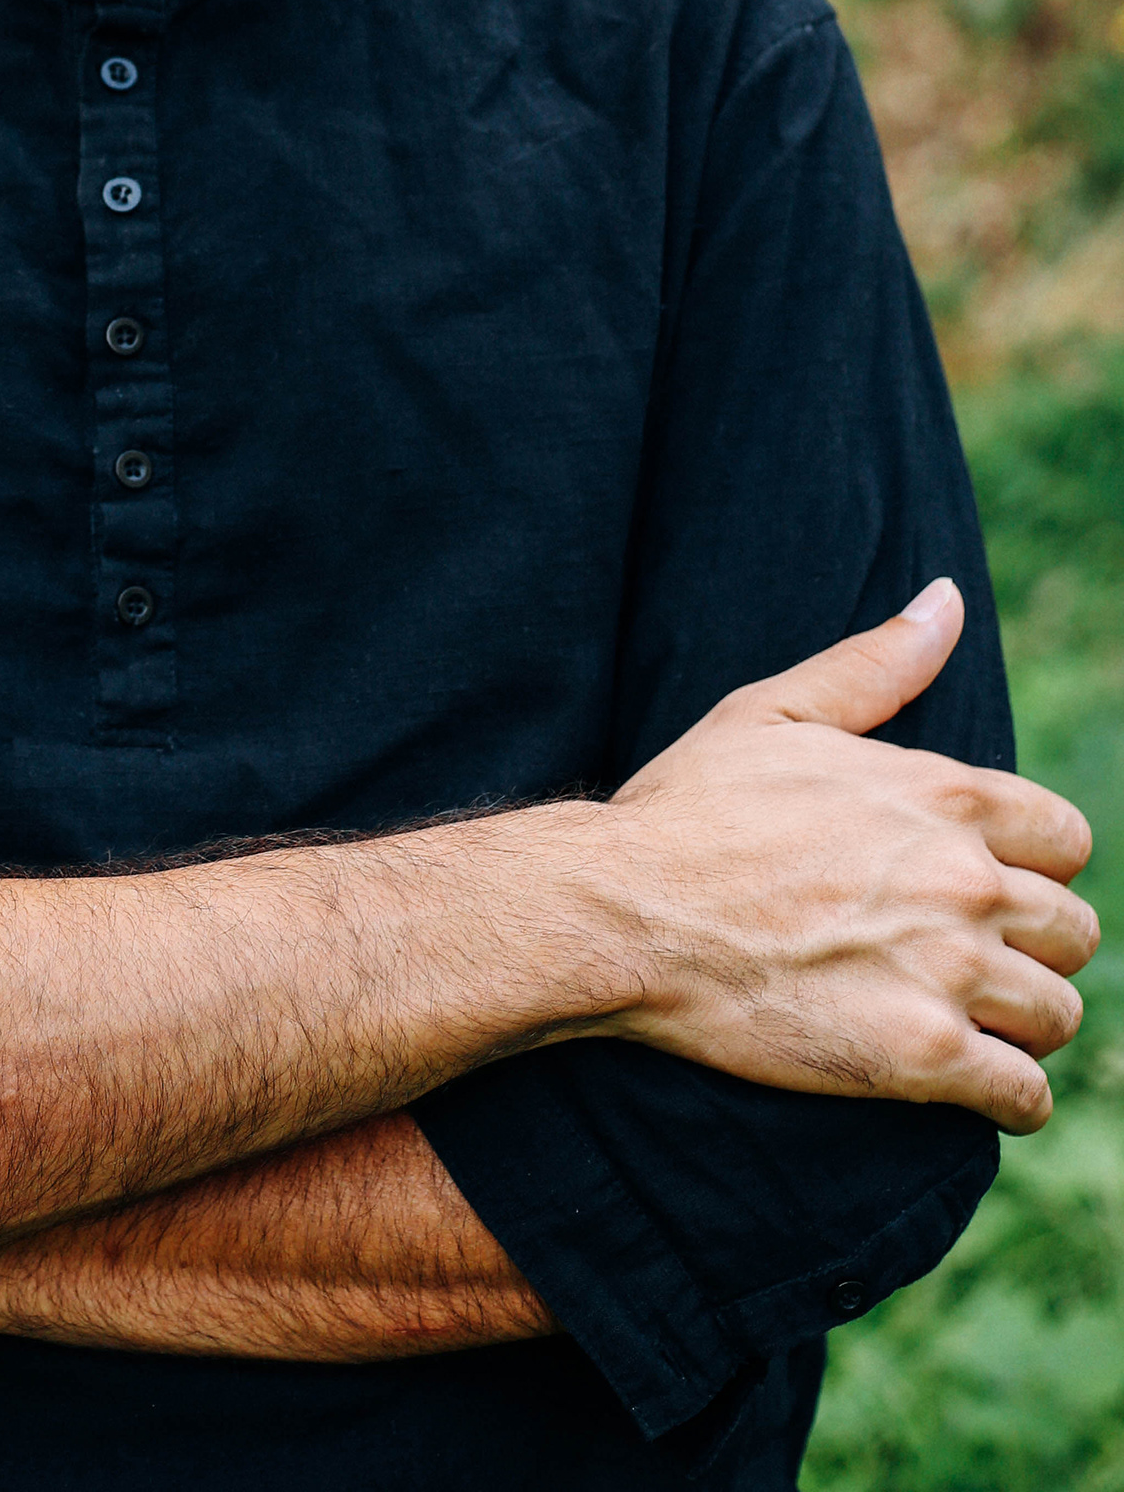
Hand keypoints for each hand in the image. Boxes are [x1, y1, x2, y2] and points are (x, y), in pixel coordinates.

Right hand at [605, 578, 1098, 1132]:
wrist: (623, 910)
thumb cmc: (690, 808)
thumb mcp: (774, 712)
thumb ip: (876, 663)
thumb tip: (945, 599)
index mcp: (943, 796)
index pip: (1065, 838)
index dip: (1034, 865)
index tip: (989, 885)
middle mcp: (964, 882)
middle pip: (1073, 931)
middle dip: (1032, 948)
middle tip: (974, 959)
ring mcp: (946, 972)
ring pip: (1058, 1015)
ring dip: (1024, 1022)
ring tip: (975, 1022)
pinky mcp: (918, 1057)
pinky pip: (1022, 1095)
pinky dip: (1011, 1097)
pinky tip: (972, 1080)